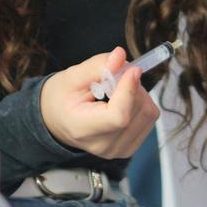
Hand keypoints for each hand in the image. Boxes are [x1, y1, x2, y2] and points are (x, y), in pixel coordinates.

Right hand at [40, 47, 159, 158]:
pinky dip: (141, 103)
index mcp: (83, 129)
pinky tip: (123, 100)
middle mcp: (103, 145)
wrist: (57, 121)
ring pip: (148, 114)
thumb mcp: (72, 76)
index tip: (131, 69)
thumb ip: (97, 66)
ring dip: (139, 93)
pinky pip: (149, 119)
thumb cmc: (61, 99)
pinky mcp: (130, 147)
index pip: (118, 116)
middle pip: (137, 112)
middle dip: (133, 85)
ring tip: (117, 88)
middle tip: (117, 75)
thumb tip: (121, 56)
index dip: (129, 90)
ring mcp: (118, 150)